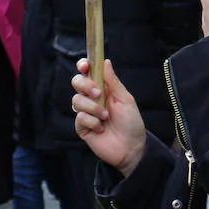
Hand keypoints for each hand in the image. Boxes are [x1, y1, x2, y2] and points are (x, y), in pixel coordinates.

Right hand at [72, 58, 145, 176]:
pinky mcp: (82, 127)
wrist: (131, 147)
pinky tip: (101, 128)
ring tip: (105, 116)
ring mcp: (86, 112)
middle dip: (85, 85)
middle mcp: (92, 98)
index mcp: (103, 88)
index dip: (83, 66)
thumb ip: (113, 81)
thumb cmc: (131, 122)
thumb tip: (105, 61)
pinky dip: (92, 122)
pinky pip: (79, 118)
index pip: (88, 72)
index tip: (85, 65)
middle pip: (77, 83)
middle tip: (98, 93)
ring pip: (76, 100)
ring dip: (92, 107)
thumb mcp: (125, 99)